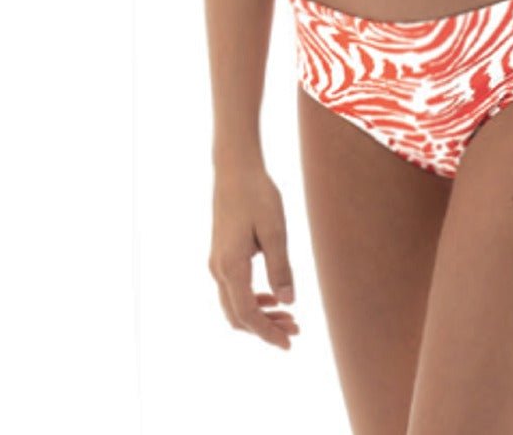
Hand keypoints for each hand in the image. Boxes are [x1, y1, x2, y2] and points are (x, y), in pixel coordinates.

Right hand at [209, 165, 300, 351]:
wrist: (235, 168)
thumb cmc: (257, 195)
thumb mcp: (275, 230)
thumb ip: (281, 267)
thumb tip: (289, 303)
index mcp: (231, 266)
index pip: (248, 314)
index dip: (268, 333)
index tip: (289, 343)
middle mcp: (219, 269)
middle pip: (238, 316)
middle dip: (266, 329)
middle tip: (296, 330)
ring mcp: (217, 263)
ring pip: (234, 306)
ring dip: (260, 317)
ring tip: (290, 317)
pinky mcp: (221, 256)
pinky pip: (233, 291)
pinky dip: (252, 301)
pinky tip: (272, 298)